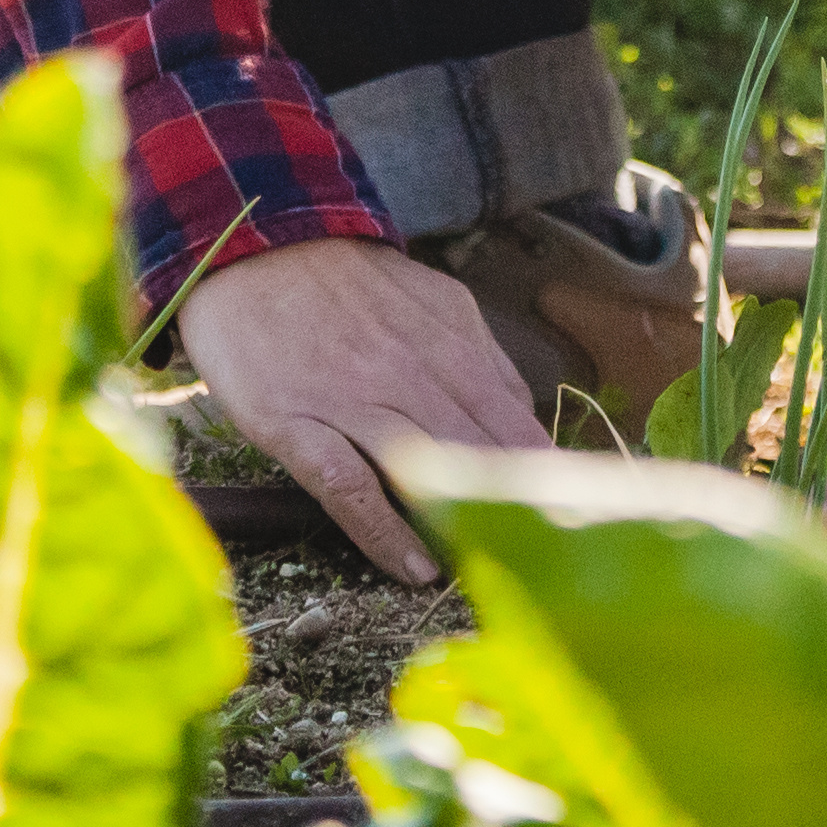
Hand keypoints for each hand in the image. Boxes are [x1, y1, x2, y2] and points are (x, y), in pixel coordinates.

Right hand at [177, 234, 544, 583]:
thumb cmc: (349, 286)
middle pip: (481, 456)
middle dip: (517, 515)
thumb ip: (483, 359)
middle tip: (544, 567)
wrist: (254, 249)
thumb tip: (526, 418)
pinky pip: (349, 487)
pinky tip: (415, 567)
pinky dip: (385, 532)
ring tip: (491, 576)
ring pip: (425, 471)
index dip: (548, 484)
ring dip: (462, 528)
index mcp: (451, 347)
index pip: (516, 428)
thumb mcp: (435, 301)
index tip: (572, 527)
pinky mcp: (295, 425)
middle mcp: (410, 376)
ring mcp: (352, 402)